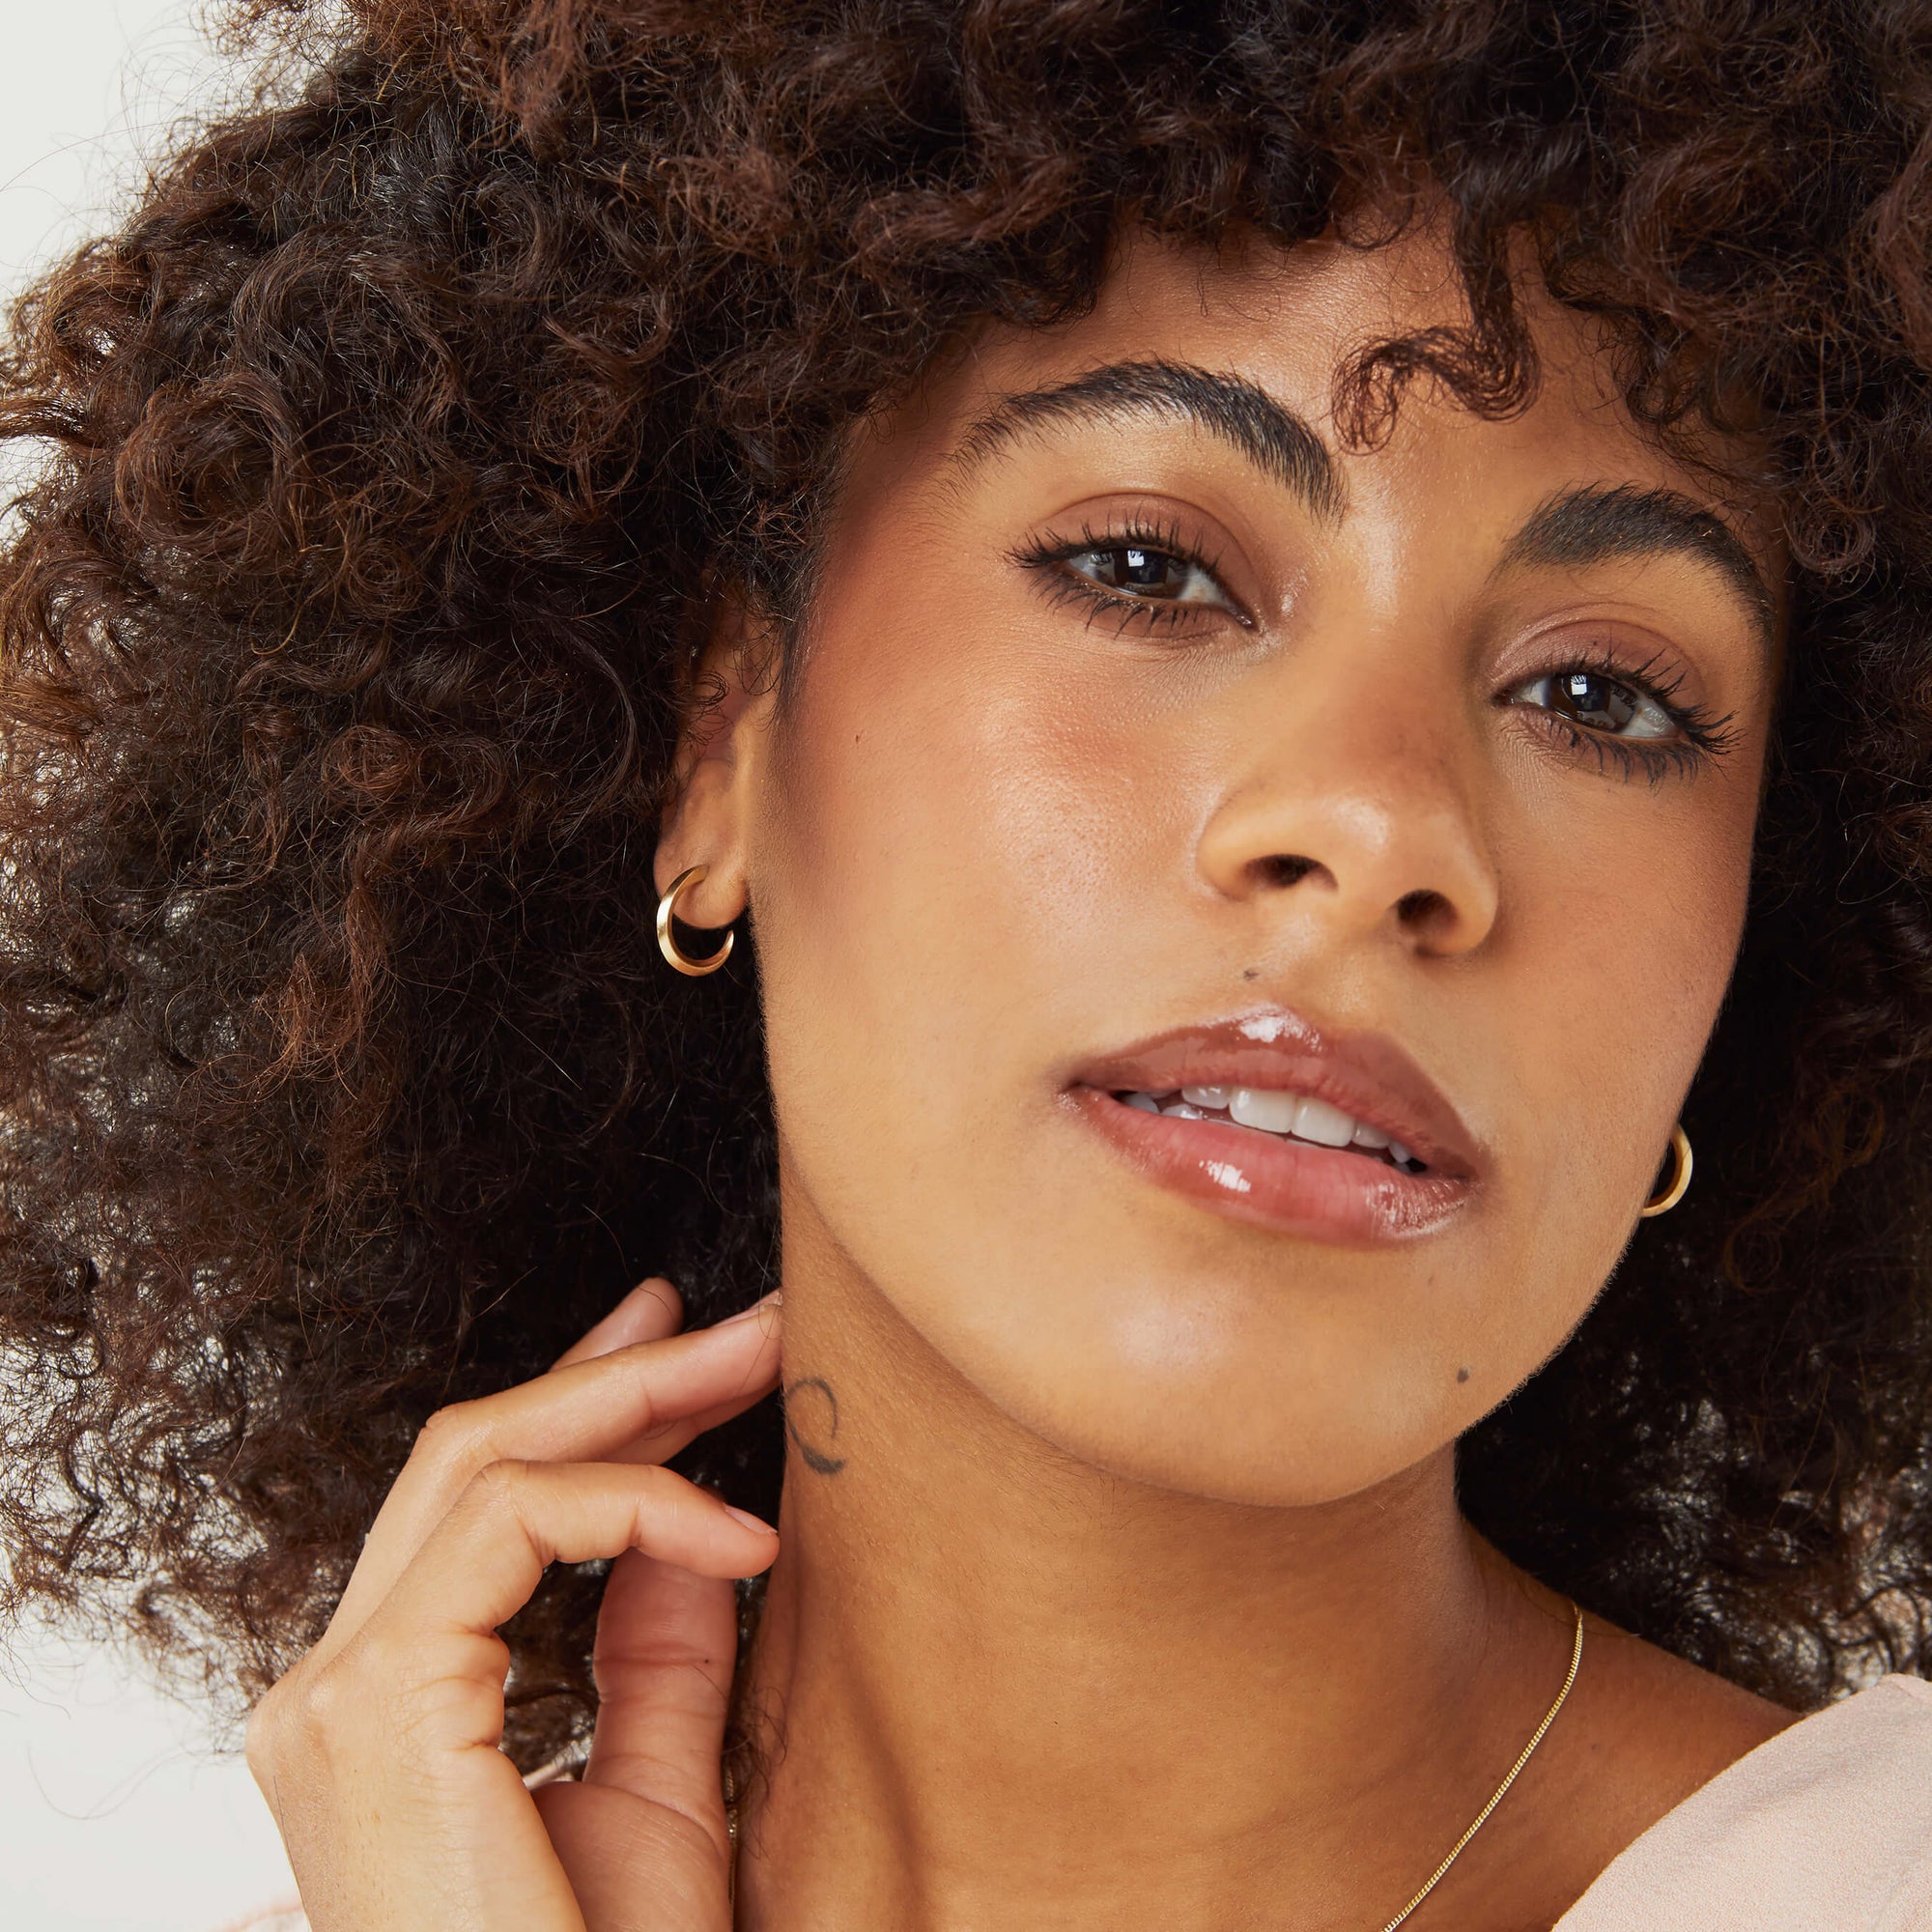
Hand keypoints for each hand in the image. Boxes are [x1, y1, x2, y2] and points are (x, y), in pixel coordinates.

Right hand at [246, 1279, 781, 1931]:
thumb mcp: (657, 1791)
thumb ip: (659, 1653)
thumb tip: (697, 1530)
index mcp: (386, 1703)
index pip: (480, 1502)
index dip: (582, 1402)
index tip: (677, 1338)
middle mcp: (332, 1684)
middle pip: (476, 1458)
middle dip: (623, 1373)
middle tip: (742, 1319)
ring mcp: (337, 1693)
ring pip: (486, 1465)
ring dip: (640, 1399)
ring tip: (761, 1360)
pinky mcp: (378, 1704)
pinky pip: (516, 1528)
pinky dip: (641, 1504)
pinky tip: (745, 1533)